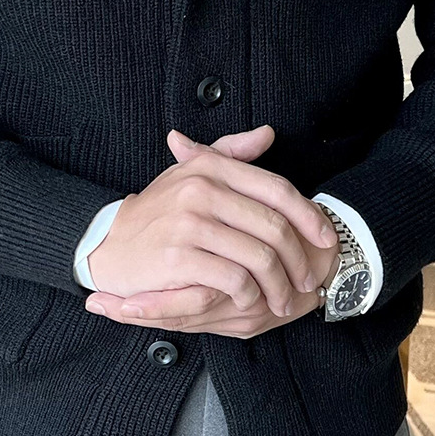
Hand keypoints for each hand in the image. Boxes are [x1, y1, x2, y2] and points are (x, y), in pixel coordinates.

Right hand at [85, 125, 339, 337]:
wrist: (108, 244)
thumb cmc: (156, 212)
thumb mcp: (189, 173)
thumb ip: (230, 152)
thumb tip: (267, 134)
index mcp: (210, 167)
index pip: (276, 189)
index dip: (308, 215)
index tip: (326, 237)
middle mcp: (201, 190)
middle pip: (274, 226)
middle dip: (299, 258)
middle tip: (309, 280)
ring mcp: (189, 224)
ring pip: (258, 256)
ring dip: (279, 285)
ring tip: (285, 299)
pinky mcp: (179, 257)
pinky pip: (233, 278)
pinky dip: (250, 294)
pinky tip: (252, 301)